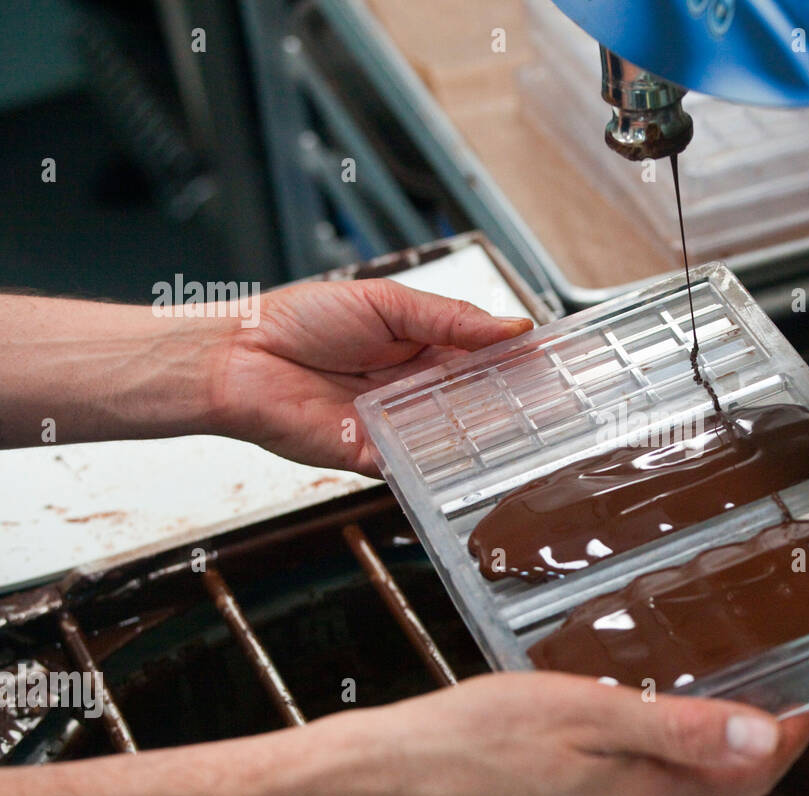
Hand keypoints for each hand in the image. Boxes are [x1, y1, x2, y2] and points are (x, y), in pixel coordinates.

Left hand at [210, 279, 532, 474]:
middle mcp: (416, 388)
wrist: (241, 359)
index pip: (484, 356)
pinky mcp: (378, 458)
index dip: (518, 360)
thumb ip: (451, 319)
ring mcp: (400, 425)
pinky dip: (447, 465)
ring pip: (458, 436)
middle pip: (478, 400)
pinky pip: (422, 466)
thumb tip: (512, 327)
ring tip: (531, 432)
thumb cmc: (300, 320)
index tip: (556, 363)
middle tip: (556, 405)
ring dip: (489, 435)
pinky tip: (476, 459)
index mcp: (422, 345)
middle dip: (514, 403)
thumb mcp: (387, 303)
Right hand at [322, 672, 808, 795]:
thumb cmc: (477, 739)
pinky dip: (658, 767)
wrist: (395, 779)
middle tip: (763, 684)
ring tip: (707, 697)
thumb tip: (763, 736)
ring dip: (703, 753)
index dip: (788, 734)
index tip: (806, 697)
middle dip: (752, 742)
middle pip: (719, 789)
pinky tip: (638, 731)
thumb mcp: (586, 711)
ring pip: (679, 795)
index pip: (750, 776)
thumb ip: (680, 729)